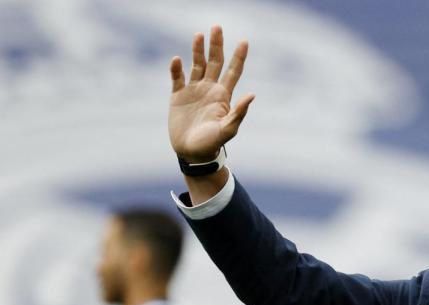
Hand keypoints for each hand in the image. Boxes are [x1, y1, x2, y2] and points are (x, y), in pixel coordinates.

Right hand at [169, 26, 254, 162]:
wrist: (192, 154)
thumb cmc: (212, 144)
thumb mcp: (227, 130)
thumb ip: (238, 113)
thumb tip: (252, 95)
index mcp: (223, 96)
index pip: (233, 71)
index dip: (239, 57)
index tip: (245, 41)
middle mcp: (209, 89)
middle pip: (214, 62)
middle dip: (216, 45)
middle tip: (217, 27)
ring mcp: (193, 91)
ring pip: (196, 65)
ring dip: (198, 50)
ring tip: (199, 35)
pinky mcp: (178, 97)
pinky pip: (177, 78)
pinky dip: (176, 69)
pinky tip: (177, 59)